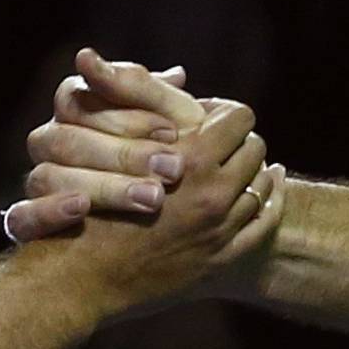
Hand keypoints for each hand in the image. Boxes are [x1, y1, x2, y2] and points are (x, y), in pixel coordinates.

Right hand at [4, 48, 209, 241]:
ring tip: (152, 198)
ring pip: (46, 176)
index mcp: (76, 108)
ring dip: (103, 186)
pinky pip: (21, 218)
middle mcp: (50, 141)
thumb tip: (175, 74)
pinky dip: (47, 212)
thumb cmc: (172, 157)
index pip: (78, 100)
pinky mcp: (28, 224)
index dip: (124, 117)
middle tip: (171, 169)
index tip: (171, 132)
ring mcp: (37, 182)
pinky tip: (81, 208)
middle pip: (64, 139)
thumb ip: (165, 100)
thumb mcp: (178, 125)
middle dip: (123, 154)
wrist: (179, 219)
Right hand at [56, 95, 284, 309]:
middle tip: (224, 143)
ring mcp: (219, 229)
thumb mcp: (110, 144)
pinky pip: (264, 223)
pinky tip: (265, 191)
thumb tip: (181, 73)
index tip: (212, 117)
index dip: (225, 112)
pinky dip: (269, 202)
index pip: (238, 118)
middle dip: (239, 142)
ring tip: (237, 167)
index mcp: (189, 158)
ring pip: (262, 184)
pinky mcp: (221, 258)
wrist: (80, 274)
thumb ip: (148, 104)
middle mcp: (211, 193)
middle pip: (255, 149)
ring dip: (251, 172)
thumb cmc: (87, 202)